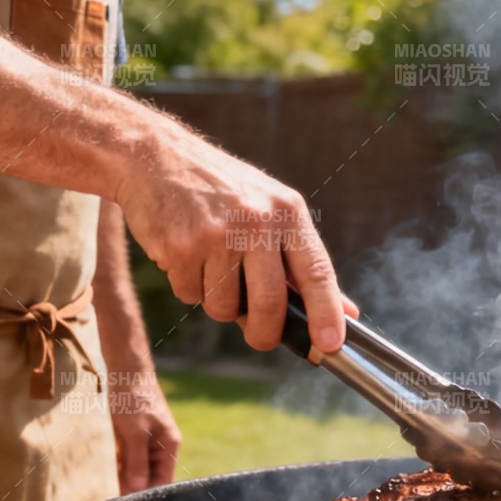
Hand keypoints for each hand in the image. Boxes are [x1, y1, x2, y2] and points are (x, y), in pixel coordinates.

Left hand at [109, 371, 179, 492]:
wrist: (125, 367)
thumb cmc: (133, 397)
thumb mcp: (134, 432)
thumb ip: (136, 462)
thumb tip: (136, 489)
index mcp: (168, 445)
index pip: (163, 481)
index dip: (149, 496)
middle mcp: (160, 445)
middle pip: (150, 476)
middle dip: (136, 490)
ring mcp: (147, 440)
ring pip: (138, 468)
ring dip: (126, 479)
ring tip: (113, 496)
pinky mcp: (133, 434)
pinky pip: (128, 457)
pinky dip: (121, 466)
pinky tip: (112, 477)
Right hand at [117, 125, 347, 353]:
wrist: (155, 156)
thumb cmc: (221, 190)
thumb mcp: (270, 210)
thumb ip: (303, 263)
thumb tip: (344, 313)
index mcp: (287, 210)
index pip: (316, 270)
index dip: (326, 312)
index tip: (330, 344)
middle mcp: (256, 220)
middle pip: (270, 303)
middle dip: (265, 332)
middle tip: (259, 337)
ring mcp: (217, 234)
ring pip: (225, 306)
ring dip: (218, 302)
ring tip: (211, 266)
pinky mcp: (181, 246)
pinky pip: (191, 295)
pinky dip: (189, 286)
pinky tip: (186, 255)